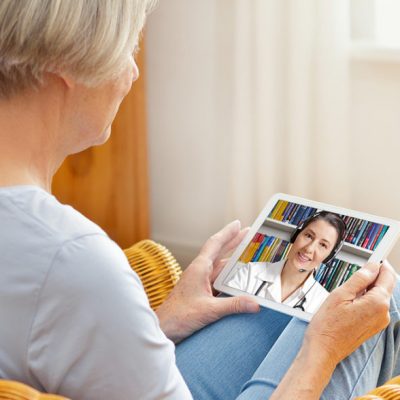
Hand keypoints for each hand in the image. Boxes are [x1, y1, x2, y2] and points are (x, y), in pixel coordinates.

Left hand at [156, 221, 259, 342]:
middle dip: (234, 242)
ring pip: (220, 267)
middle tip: (249, 234)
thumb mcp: (209, 310)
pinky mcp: (200, 292)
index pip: (215, 244)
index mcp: (199, 268)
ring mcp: (199, 282)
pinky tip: (239, 280)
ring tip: (248, 254)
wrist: (163, 328)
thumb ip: (233, 305)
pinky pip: (218, 280)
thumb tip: (255, 303)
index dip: (228, 232)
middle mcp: (199, 271)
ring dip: (233, 261)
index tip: (238, 223)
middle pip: (219, 252)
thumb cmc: (178, 316)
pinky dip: (229, 277)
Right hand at [270, 261, 396, 399]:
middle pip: (384, 286)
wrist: (323, 349)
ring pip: (377, 295)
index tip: (375, 255)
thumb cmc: (327, 325)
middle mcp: (383, 313)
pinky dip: (364, 299)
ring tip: (345, 292)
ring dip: (366, 288)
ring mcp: (379, 321)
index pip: (387, 276)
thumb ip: (359, 278)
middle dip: (372, 276)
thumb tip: (372, 267)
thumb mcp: (340, 294)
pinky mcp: (373, 326)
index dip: (380, 264)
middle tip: (354, 273)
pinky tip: (348, 302)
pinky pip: (373, 306)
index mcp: (377, 303)